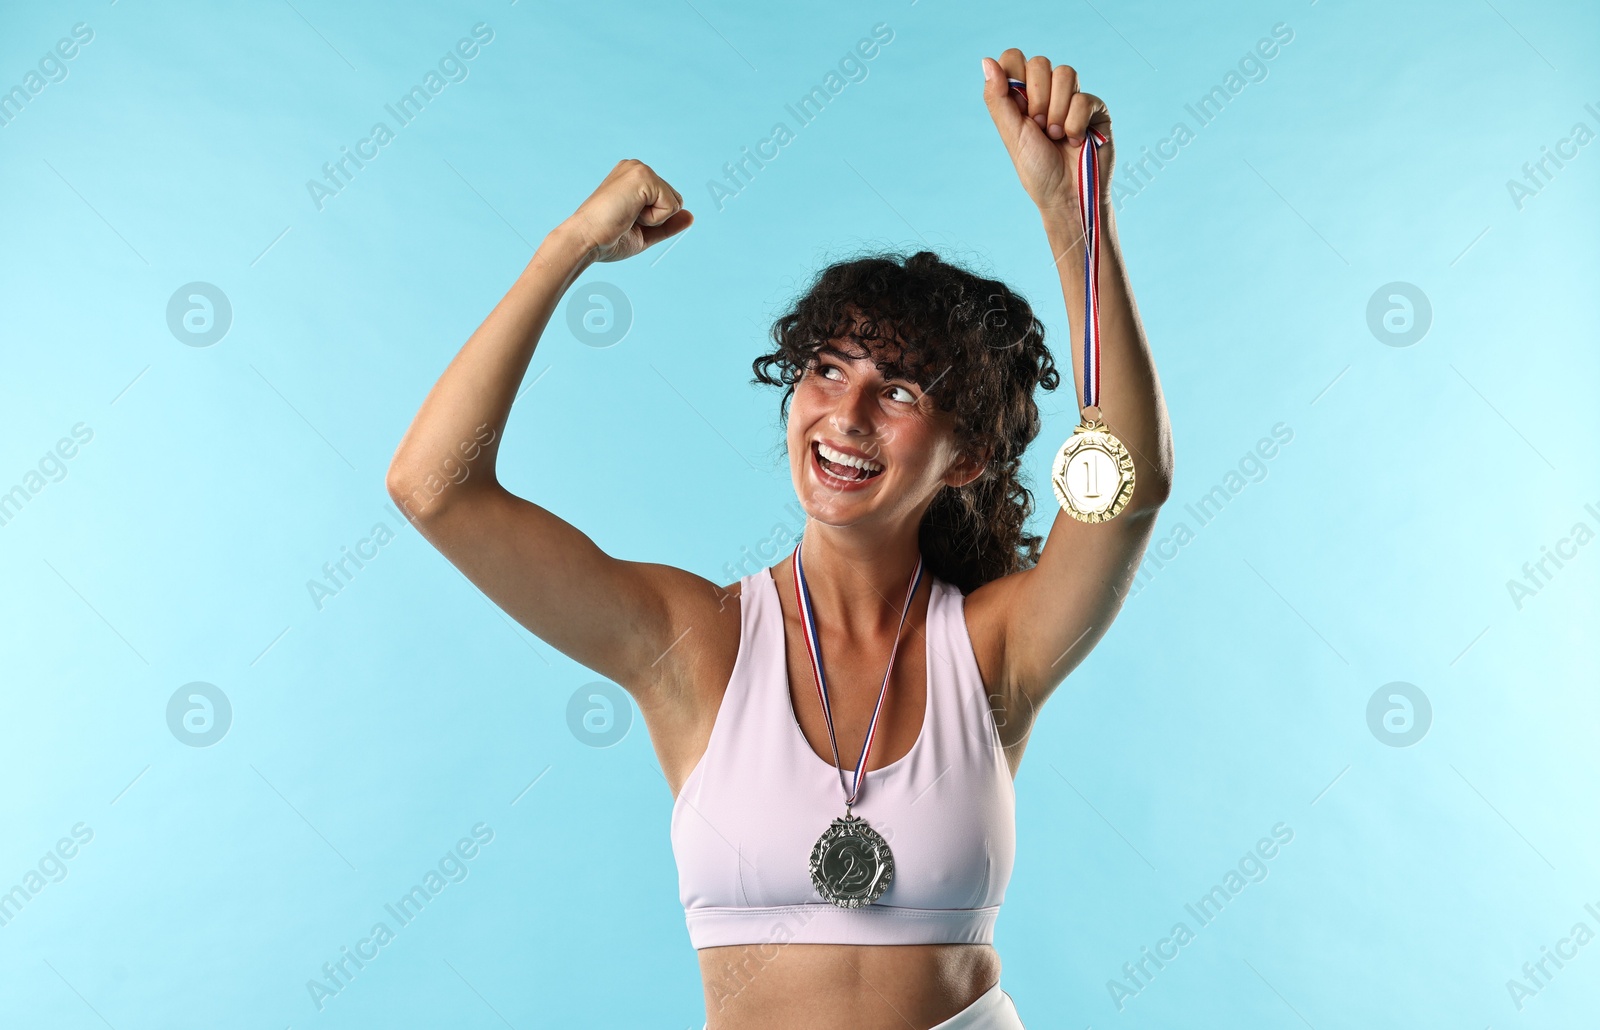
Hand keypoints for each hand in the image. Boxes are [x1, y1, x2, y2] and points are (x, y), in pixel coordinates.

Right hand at [565, 159, 692, 262]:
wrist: (586, 240)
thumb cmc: (608, 239)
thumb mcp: (645, 232)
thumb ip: (667, 223)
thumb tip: (691, 216)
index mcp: (633, 177)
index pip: (667, 201)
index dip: (654, 220)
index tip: (626, 221)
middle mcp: (636, 167)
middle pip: (674, 199)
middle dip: (657, 218)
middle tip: (626, 220)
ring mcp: (639, 169)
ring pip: (674, 202)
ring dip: (655, 218)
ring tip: (627, 216)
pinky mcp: (643, 176)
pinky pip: (671, 205)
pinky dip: (655, 218)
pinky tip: (630, 214)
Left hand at [980, 51, 1113, 223]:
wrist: (1066, 195)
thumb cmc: (1037, 170)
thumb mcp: (1011, 133)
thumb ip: (997, 97)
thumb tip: (986, 61)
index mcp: (1022, 96)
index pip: (1014, 59)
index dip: (1015, 77)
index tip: (1018, 109)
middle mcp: (1047, 93)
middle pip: (1040, 63)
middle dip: (1037, 99)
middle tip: (1038, 127)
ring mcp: (1073, 98)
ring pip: (1065, 73)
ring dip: (1057, 111)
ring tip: (1056, 136)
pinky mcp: (1095, 108)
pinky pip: (1084, 98)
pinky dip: (1075, 123)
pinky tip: (1074, 141)